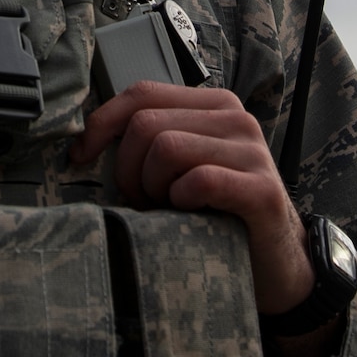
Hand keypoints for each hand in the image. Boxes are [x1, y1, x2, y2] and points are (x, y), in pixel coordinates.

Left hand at [71, 81, 313, 314]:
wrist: (275, 262)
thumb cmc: (216, 212)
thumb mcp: (181, 167)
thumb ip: (151, 142)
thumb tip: (84, 142)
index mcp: (213, 105)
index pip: (141, 93)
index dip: (102, 123)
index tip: (80, 156)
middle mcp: (236, 118)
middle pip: (146, 124)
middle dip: (129, 169)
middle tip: (143, 201)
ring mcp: (252, 151)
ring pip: (167, 148)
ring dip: (153, 188)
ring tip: (168, 209)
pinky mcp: (262, 189)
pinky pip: (199, 181)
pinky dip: (181, 201)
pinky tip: (189, 216)